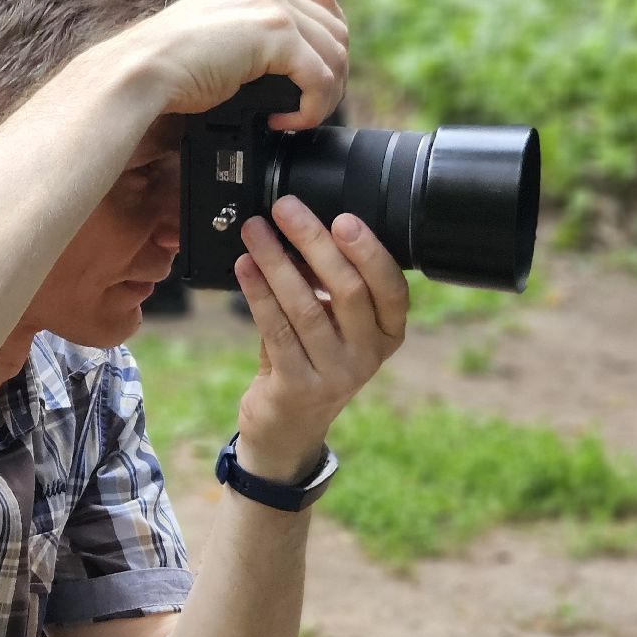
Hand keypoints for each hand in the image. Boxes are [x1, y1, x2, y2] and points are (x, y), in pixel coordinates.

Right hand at [104, 0, 347, 131]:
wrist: (140, 73)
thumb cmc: (165, 70)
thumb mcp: (214, 44)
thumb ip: (246, 44)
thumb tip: (278, 73)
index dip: (328, 38)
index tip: (318, 74)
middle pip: (335, 27)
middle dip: (334, 72)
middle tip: (311, 106)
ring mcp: (271, 7)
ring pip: (335, 53)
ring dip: (327, 94)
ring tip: (298, 118)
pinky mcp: (275, 34)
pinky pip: (320, 76)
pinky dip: (314, 107)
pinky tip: (285, 122)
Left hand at [231, 197, 408, 481]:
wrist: (287, 427)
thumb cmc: (311, 360)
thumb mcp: (334, 327)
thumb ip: (326, 286)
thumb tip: (299, 227)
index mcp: (387, 334)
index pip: (391, 288)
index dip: (369, 251)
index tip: (343, 218)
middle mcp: (368, 356)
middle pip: (347, 289)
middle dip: (313, 241)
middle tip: (284, 208)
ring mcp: (335, 375)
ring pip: (306, 307)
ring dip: (276, 261)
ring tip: (254, 231)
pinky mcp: (297, 387)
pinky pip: (276, 330)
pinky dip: (258, 293)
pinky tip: (245, 267)